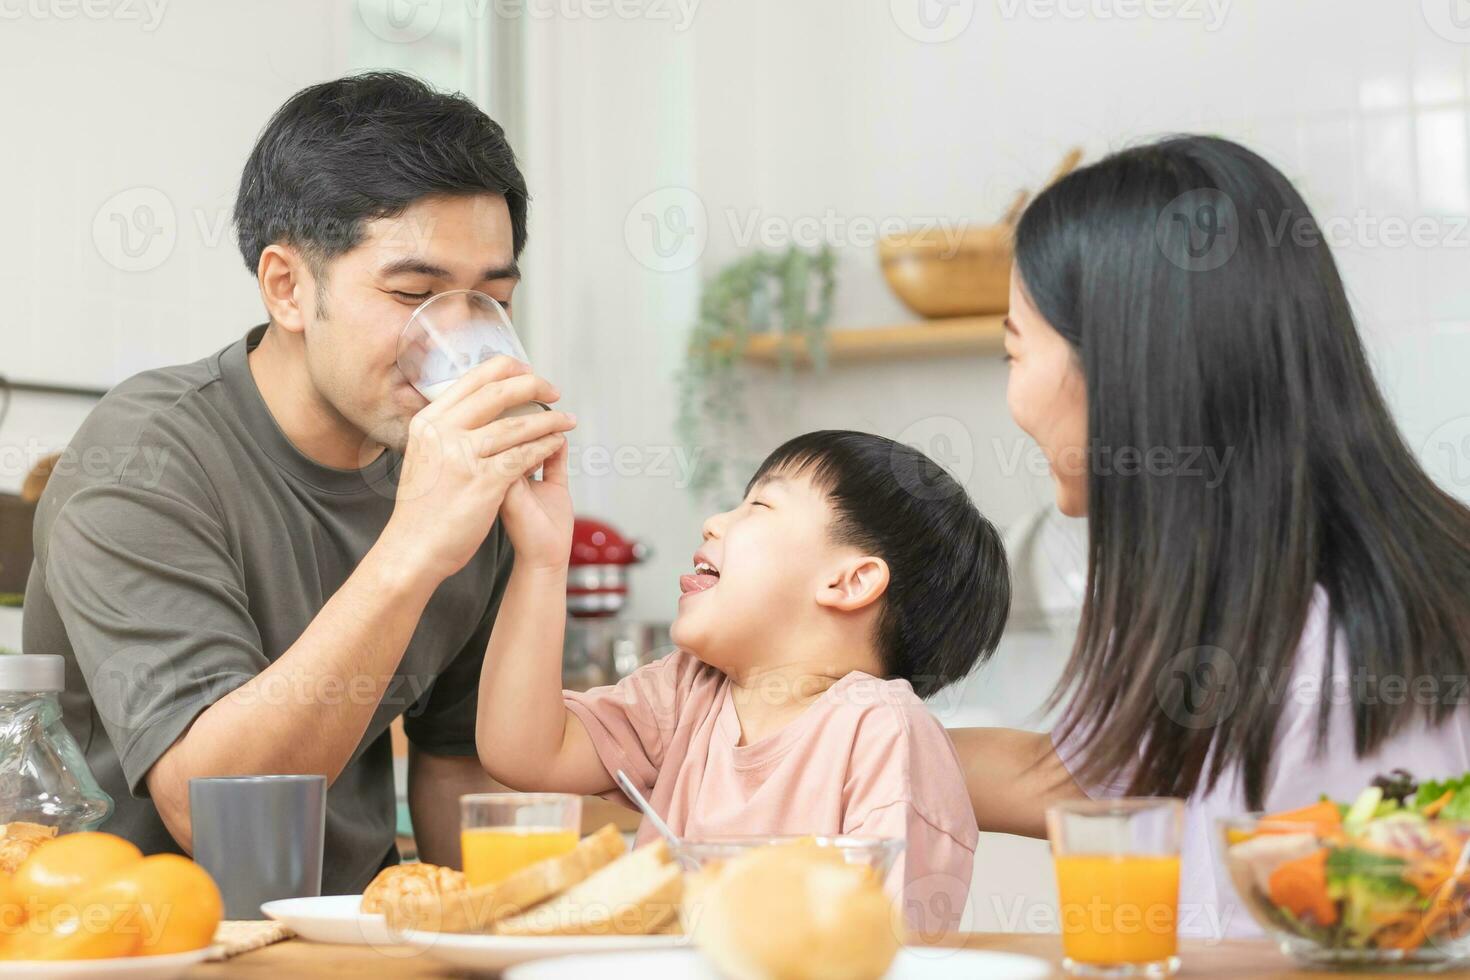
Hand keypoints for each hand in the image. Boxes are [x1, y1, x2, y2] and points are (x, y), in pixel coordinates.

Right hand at [380, 356, 575, 585]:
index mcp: (428, 422)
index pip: (472, 379)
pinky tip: (557, 444)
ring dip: (549, 420)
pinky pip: (525, 455)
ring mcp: (463, 456)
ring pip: (517, 425)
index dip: (507, 370)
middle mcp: (443, 432)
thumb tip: (468, 409)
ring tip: (566, 420)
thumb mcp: (423, 456)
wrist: (413, 549)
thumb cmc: (422, 509)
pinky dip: (545, 446)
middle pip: (498, 393)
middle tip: (554, 392)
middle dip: (534, 387)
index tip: (528, 372)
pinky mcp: (484, 481)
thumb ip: (444, 431)